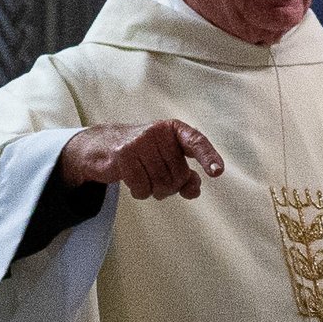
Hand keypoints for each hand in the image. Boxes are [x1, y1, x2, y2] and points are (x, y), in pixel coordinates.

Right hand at [61, 120, 224, 200]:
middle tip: (158, 178)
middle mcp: (159, 132)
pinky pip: (142, 188)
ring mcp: (140, 141)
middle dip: (171, 185)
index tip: (217, 171)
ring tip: (146, 178)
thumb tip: (194, 190)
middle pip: (178, 174)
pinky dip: (140, 192)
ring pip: (161, 184)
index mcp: (174, 129)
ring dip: (155, 190)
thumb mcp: (168, 160)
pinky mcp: (123, 154)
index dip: (207, 157)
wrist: (106, 145)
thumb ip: (186, 175)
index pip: (196, 141)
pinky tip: (133, 181)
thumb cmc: (145, 153)